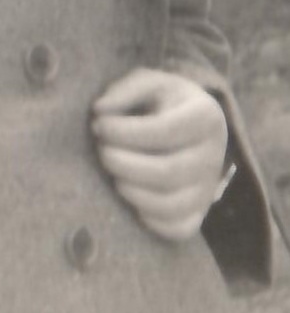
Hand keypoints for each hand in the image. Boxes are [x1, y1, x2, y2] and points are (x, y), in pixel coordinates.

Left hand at [91, 68, 228, 241]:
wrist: (192, 127)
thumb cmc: (163, 102)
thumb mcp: (149, 82)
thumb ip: (124, 90)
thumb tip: (101, 110)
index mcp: (206, 116)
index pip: (165, 131)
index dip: (125, 131)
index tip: (98, 124)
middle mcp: (214, 156)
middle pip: (168, 172)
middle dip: (124, 163)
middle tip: (101, 151)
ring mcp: (209, 189)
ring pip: (171, 205)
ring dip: (131, 191)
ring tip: (113, 173)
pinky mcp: (199, 214)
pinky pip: (177, 229)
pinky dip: (149, 219)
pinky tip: (130, 194)